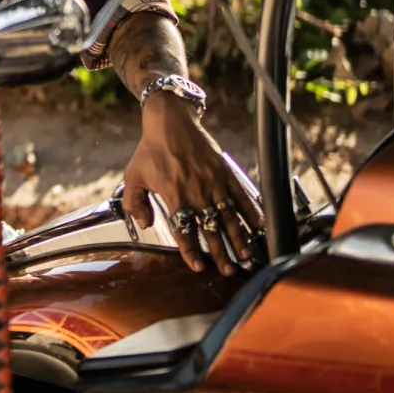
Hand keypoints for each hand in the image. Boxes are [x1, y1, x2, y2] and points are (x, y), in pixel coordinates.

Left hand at [121, 88, 264, 276]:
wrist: (170, 121)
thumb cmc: (151, 149)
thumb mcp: (133, 176)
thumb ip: (134, 203)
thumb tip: (145, 224)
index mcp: (174, 195)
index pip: (184, 230)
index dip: (192, 251)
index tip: (199, 267)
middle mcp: (197, 192)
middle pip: (211, 228)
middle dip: (222, 252)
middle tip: (230, 271)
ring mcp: (214, 182)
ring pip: (229, 216)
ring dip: (239, 238)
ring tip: (247, 256)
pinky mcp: (226, 172)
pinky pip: (242, 195)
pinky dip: (252, 211)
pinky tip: (260, 226)